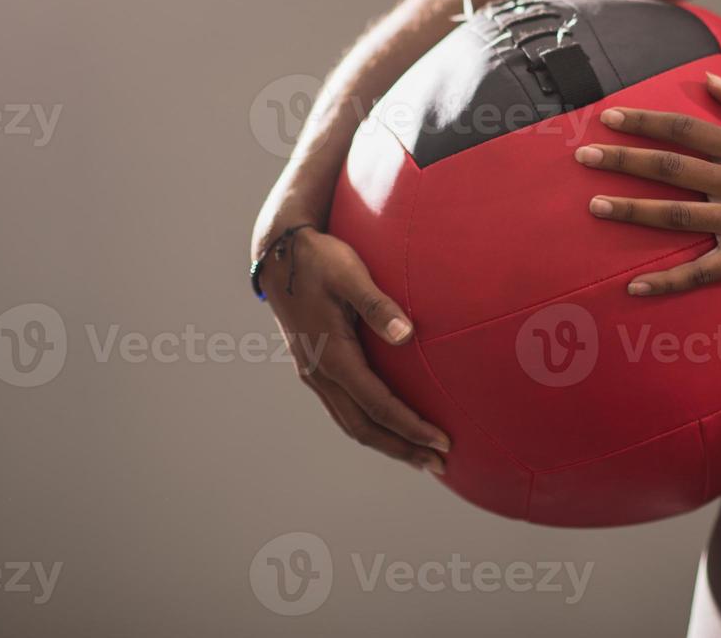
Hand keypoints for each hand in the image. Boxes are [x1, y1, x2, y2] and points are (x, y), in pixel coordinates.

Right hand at [254, 222, 450, 472]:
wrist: (278, 255)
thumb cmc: (319, 259)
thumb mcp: (350, 274)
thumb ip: (377, 305)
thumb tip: (407, 334)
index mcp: (332, 356)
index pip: (378, 406)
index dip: (411, 427)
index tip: (442, 442)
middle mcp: (320, 374)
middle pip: (364, 428)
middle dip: (403, 448)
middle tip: (440, 464)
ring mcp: (314, 374)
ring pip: (352, 424)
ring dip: (387, 443)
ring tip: (420, 456)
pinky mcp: (315, 368)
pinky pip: (345, 410)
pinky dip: (370, 426)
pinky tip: (390, 426)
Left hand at [574, 72, 720, 294]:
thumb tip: (711, 79)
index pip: (685, 130)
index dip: (645, 122)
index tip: (610, 116)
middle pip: (670, 169)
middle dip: (623, 161)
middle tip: (584, 156)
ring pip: (677, 216)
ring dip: (633, 212)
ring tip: (595, 207)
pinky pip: (700, 273)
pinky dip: (667, 282)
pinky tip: (635, 287)